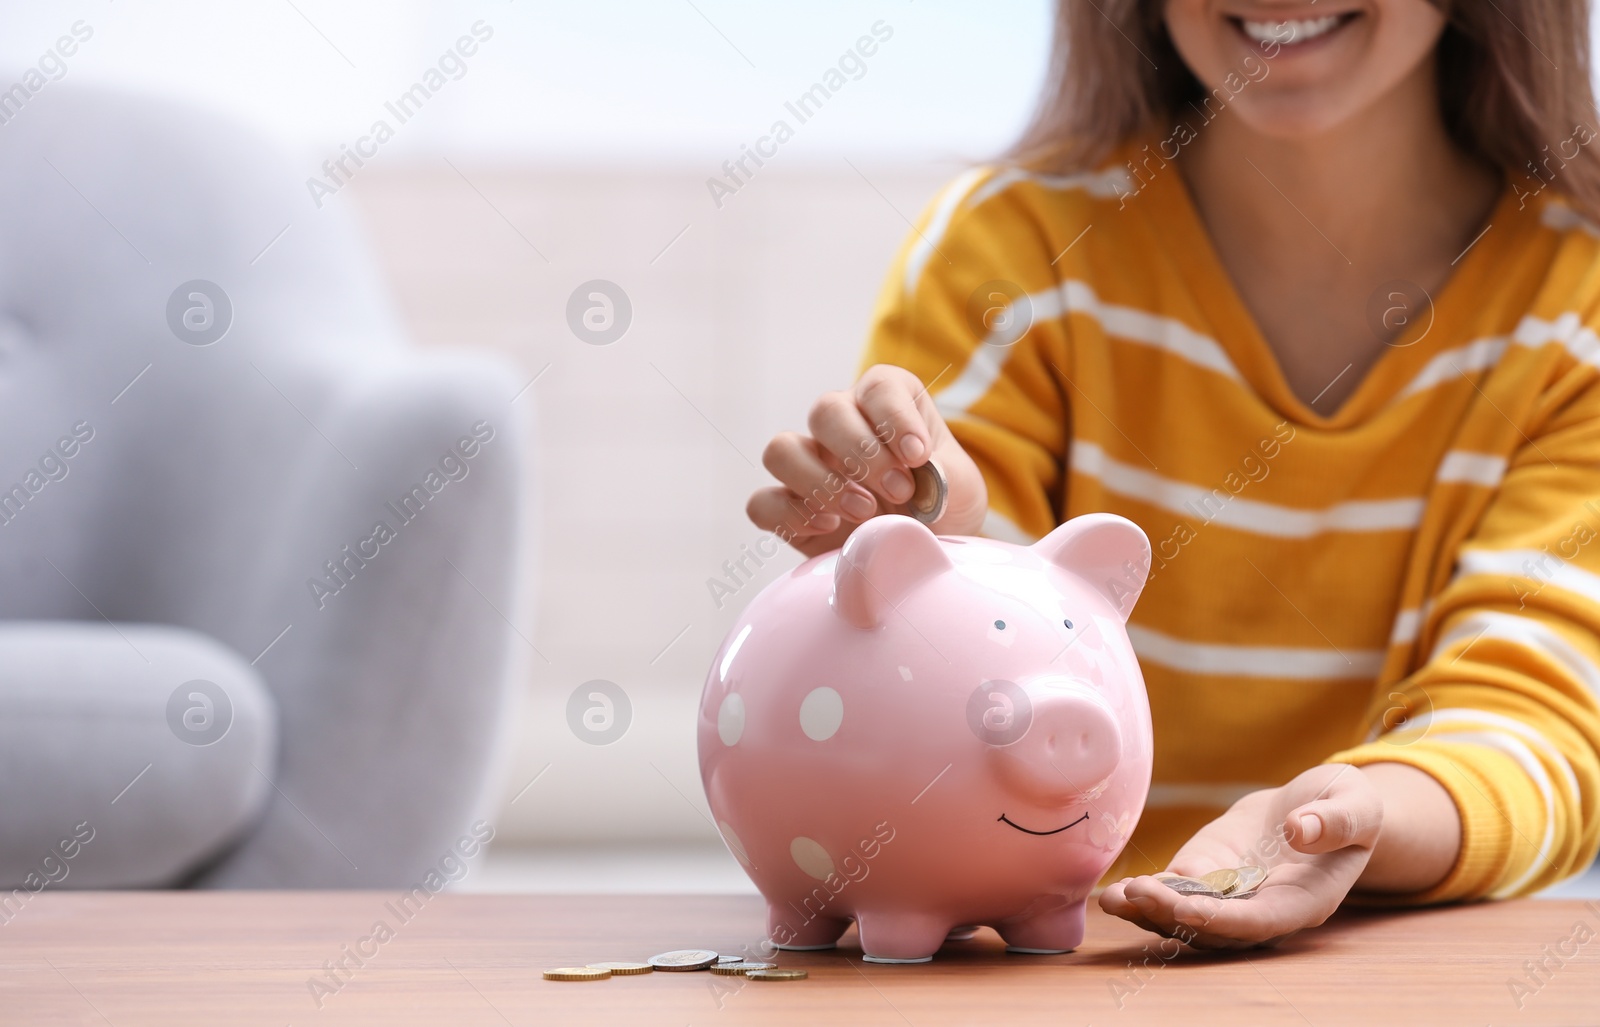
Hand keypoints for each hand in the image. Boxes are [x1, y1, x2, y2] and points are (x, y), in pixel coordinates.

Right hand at [748, 364, 987, 556]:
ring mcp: (811, 465)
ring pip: (781, 450)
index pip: (878, 385)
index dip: (894, 416)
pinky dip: (792, 515)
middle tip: (900, 492)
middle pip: (825, 411)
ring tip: (865, 512)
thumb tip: (920, 468)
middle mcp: (844, 426)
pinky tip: (831, 529)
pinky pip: (762, 502)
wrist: (925, 555)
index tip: (917, 455)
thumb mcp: (962, 491)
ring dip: (822, 482)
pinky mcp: (790, 509)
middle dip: (862, 453)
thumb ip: (947, 474)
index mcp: (888, 405)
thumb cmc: (945, 510)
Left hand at [1099, 764, 1383, 948]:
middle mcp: (1262, 909)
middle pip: (1214, 928)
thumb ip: (1336, 821)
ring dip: (1148, 912)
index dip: (1222, 919)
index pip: (1259, 922)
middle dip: (1173, 915)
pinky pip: (1174, 892)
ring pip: (1187, 918)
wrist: (1317, 803)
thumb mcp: (1357, 805)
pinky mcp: (1207, 875)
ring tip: (1111, 899)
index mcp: (1304, 901)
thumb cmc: (1348, 807)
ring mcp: (1231, 895)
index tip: (1185, 907)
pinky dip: (1145, 896)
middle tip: (1136, 894)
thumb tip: (1299, 830)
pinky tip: (1112, 892)